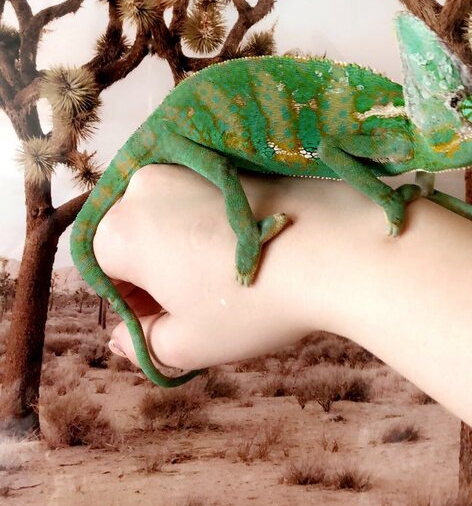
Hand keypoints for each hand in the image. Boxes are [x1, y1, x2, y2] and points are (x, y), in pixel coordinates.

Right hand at [93, 164, 316, 371]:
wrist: (333, 250)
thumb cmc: (253, 303)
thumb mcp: (188, 344)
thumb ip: (142, 345)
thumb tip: (121, 339)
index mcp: (121, 231)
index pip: (103, 274)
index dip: (133, 307)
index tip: (167, 324)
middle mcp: (144, 187)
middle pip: (132, 239)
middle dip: (154, 275)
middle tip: (198, 309)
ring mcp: (187, 167)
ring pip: (167, 218)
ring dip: (183, 250)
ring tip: (227, 282)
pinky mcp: (225, 161)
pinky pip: (200, 199)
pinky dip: (212, 227)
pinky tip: (248, 256)